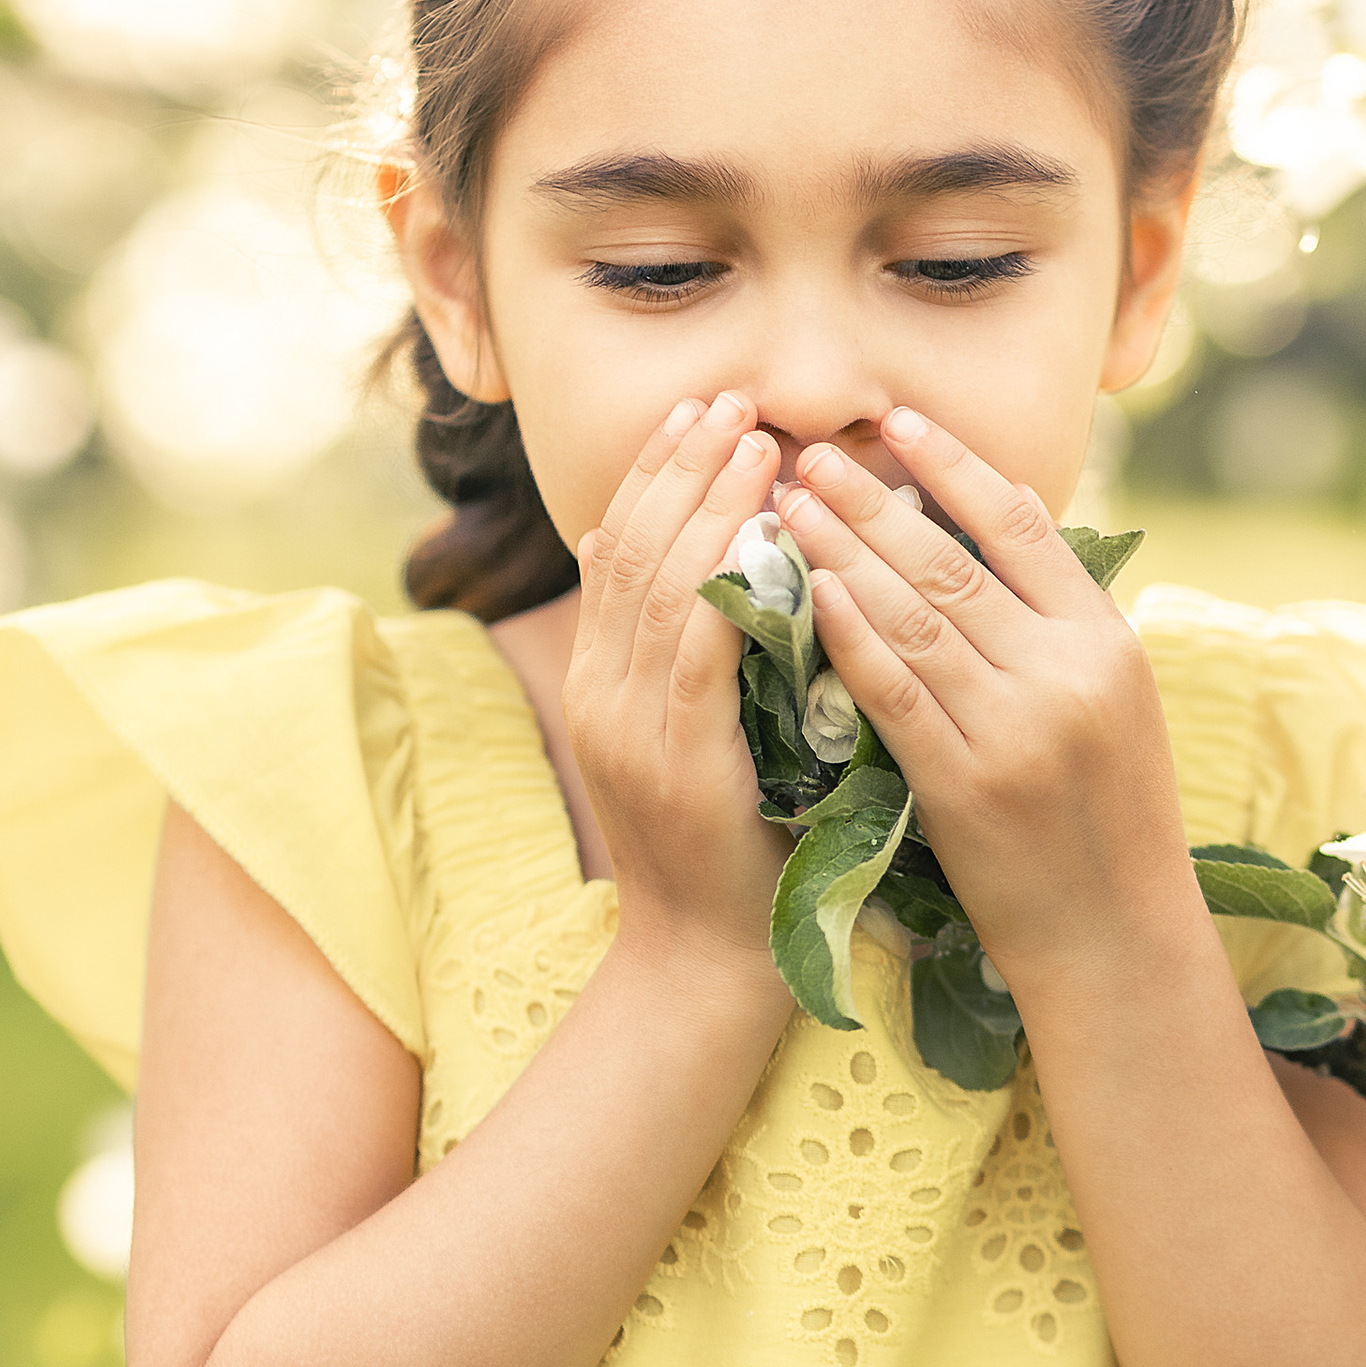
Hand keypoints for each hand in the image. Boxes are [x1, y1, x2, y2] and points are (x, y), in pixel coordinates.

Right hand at [566, 393, 790, 996]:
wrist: (703, 967)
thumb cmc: (723, 852)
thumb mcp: (681, 739)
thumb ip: (669, 655)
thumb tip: (651, 554)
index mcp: (601, 682)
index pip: (617, 549)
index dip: (655, 473)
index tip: (700, 409)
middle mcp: (603, 695)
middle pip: (633, 550)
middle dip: (682, 466)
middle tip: (731, 399)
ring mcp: (633, 730)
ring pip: (663, 588)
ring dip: (710, 506)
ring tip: (757, 442)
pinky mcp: (679, 764)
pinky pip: (698, 654)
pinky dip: (728, 586)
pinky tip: (764, 536)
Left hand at [777, 413, 1203, 997]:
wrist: (1115, 935)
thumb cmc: (1107, 812)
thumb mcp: (1111, 701)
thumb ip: (1057, 620)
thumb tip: (988, 523)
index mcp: (1107, 640)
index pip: (1023, 523)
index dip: (953, 465)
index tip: (896, 420)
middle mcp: (1065, 672)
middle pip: (952, 561)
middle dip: (871, 499)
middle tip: (807, 455)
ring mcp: (1013, 728)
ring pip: (912, 615)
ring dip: (842, 552)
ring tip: (787, 507)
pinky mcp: (964, 784)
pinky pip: (893, 690)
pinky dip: (848, 634)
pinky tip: (809, 593)